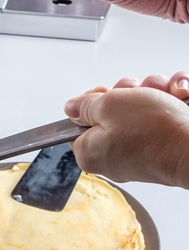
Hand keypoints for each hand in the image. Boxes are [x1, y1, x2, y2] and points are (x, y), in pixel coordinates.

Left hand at [64, 72, 188, 187]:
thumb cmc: (154, 130)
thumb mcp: (110, 105)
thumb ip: (86, 105)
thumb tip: (72, 108)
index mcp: (90, 152)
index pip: (79, 123)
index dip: (93, 102)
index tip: (107, 93)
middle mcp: (112, 157)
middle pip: (111, 113)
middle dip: (129, 93)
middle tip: (138, 93)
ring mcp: (138, 153)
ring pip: (140, 110)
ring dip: (155, 92)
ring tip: (167, 93)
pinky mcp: (163, 147)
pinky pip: (162, 117)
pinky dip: (173, 101)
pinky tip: (182, 96)